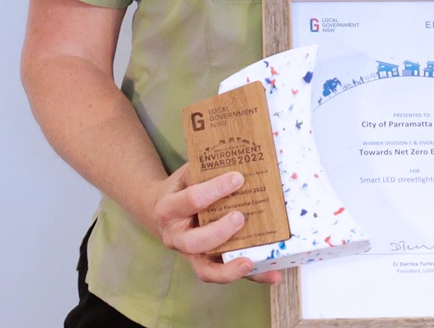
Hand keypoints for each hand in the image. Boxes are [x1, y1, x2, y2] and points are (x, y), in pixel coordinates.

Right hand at [149, 163, 283, 284]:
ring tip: (251, 260)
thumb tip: (242, 155)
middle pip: (194, 242)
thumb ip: (206, 168)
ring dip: (230, 267)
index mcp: (169, 208)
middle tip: (240, 217)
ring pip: (206, 269)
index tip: (238, 178)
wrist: (160, 209)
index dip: (214, 190)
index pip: (191, 200)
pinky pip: (226, 274)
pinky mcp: (205, 264)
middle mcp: (176, 236)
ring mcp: (189, 255)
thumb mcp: (188, 173)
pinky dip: (250, 277)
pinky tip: (272, 275)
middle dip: (219, 232)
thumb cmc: (182, 188)